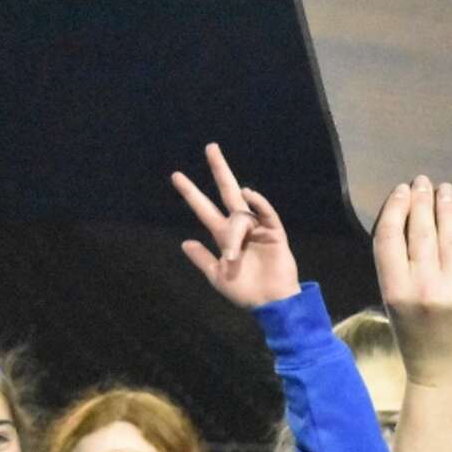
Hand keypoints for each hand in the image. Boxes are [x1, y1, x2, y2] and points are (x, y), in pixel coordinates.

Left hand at [173, 143, 300, 308]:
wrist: (271, 303)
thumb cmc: (245, 292)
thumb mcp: (217, 277)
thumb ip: (203, 259)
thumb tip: (185, 242)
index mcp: (224, 238)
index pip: (204, 210)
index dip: (191, 194)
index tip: (176, 176)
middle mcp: (240, 228)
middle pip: (227, 192)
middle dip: (219, 170)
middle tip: (211, 147)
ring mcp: (258, 228)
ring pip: (241, 215)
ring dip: (235, 233)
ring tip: (233, 257)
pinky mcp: (275, 232)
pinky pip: (265, 213)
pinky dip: (258, 202)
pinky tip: (249, 194)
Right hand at [373, 177, 451, 387]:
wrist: (447, 372)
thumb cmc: (416, 336)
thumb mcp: (395, 302)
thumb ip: (398, 265)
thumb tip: (408, 217)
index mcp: (395, 290)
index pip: (390, 236)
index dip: (396, 208)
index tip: (401, 191)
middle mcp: (424, 286)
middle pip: (421, 230)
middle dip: (423, 200)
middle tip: (423, 182)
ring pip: (449, 235)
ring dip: (447, 206)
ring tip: (444, 189)